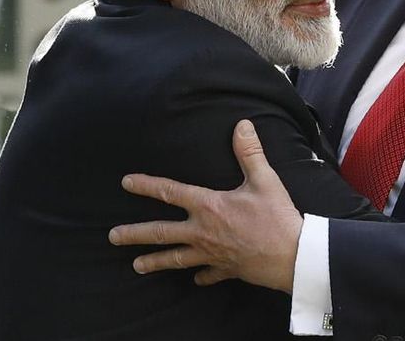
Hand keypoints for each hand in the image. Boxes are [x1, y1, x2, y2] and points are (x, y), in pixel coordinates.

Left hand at [108, 119, 303, 292]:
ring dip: (155, 262)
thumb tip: (242, 125)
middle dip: (135, 234)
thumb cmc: (276, 218)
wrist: (291, 256)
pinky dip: (200, 275)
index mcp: (209, 207)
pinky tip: (194, 278)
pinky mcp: (226, 269)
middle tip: (113, 237)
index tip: (126, 183)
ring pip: (176, 258)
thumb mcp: (264, 180)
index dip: (147, 186)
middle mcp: (203, 232)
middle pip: (162, 233)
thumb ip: (249, 152)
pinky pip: (208, 273)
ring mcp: (212, 253)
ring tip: (136, 266)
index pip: (171, 192)